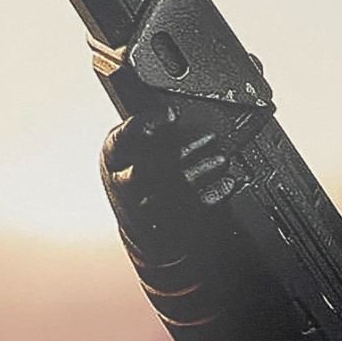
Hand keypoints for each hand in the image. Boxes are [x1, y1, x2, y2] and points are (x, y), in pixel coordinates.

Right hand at [101, 99, 240, 257]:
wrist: (141, 221)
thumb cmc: (140, 171)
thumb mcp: (134, 146)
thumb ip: (154, 129)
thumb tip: (179, 114)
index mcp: (114, 154)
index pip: (125, 136)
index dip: (150, 123)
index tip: (174, 114)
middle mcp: (122, 182)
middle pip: (149, 168)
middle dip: (183, 151)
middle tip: (211, 138)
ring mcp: (141, 208)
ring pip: (172, 190)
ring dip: (203, 172)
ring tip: (221, 160)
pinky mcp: (165, 226)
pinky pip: (191, 211)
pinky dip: (213, 195)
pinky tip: (227, 183)